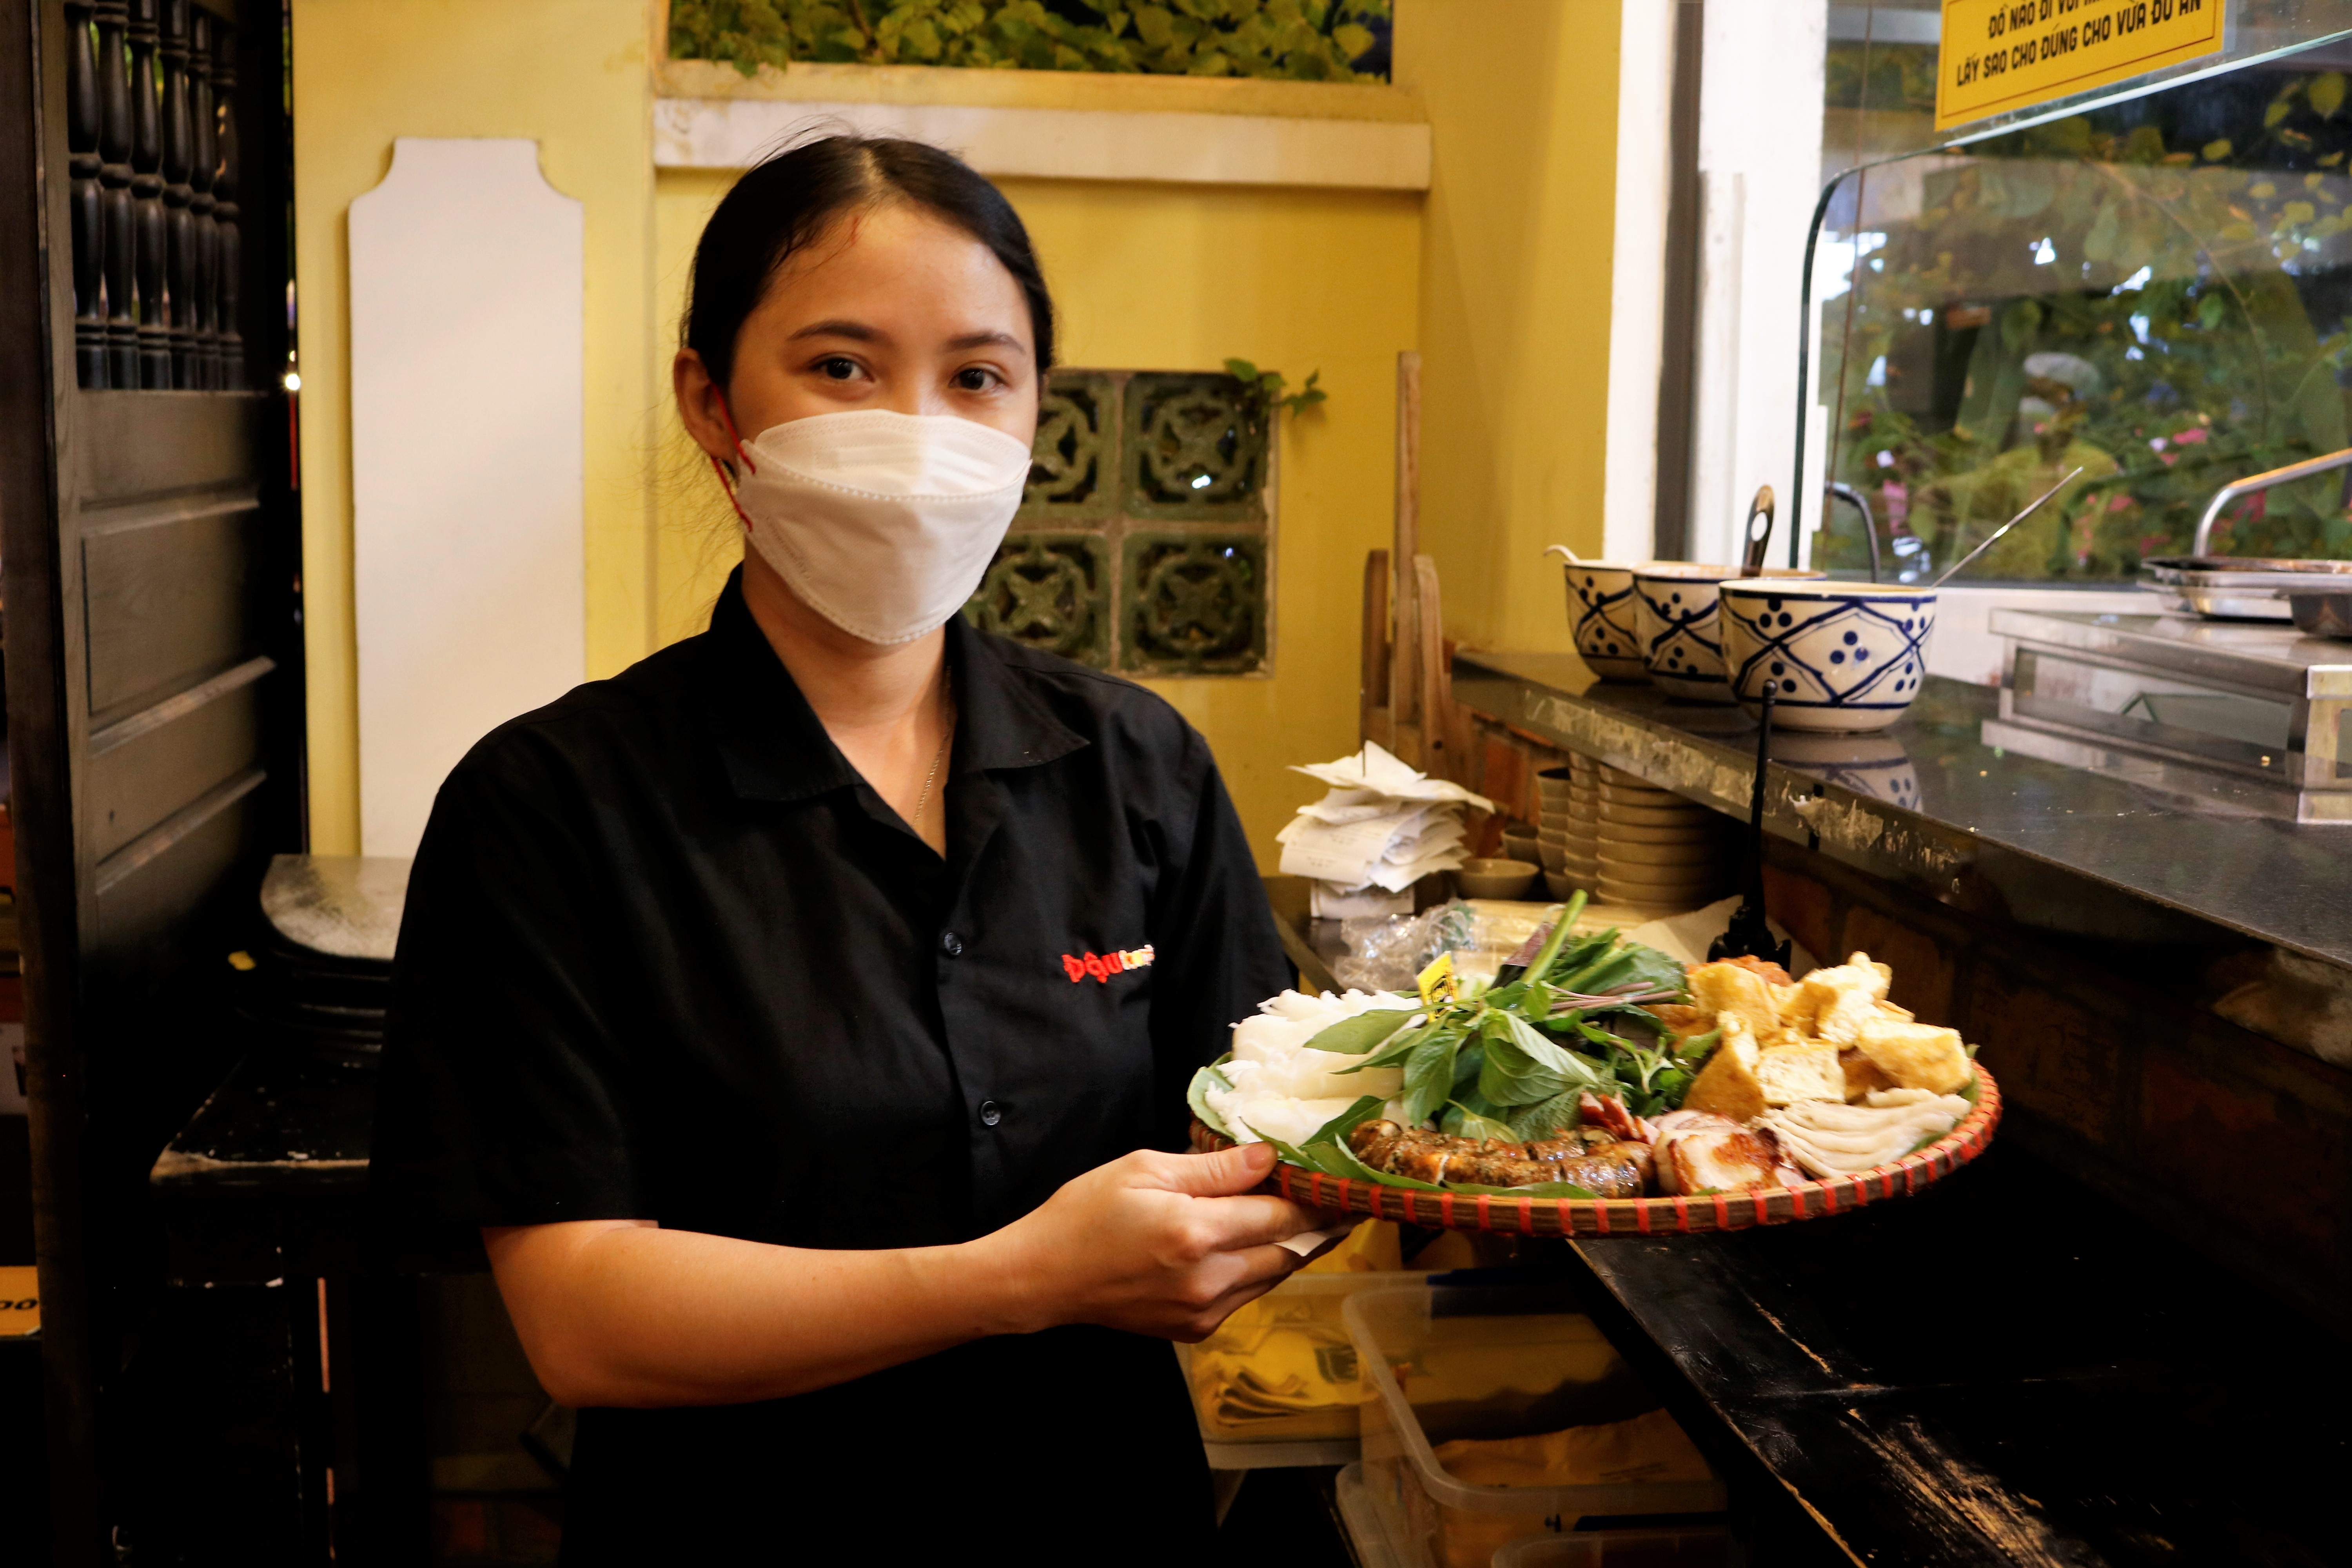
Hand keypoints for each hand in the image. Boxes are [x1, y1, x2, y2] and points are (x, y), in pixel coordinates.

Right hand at [979, 1142, 1323, 1342]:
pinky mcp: (1195, 1330)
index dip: (1317, 1200)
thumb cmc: (1086, 1213)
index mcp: (1196, 1233)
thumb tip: (1269, 1158)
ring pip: (1272, 1277)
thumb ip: (1213, 1169)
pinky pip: (1246, 1296)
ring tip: (1309, 1218)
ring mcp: (1203, 1311)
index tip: (1340, 1183)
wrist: (1044, 1277)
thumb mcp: (1145, 1169)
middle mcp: (1209, 1280)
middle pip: (1289, 1252)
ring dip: (1291, 1248)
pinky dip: (1259, 1269)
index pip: (1282, 1217)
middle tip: (1338, 1200)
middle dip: (1317, 1226)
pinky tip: (1256, 1244)